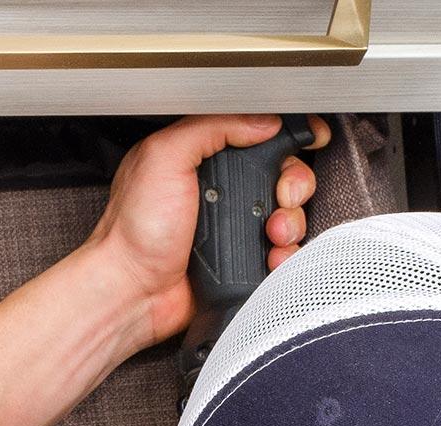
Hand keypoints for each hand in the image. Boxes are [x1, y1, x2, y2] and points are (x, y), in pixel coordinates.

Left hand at [82, 114, 329, 347]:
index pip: (256, 136)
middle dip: (295, 183)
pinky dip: (286, 255)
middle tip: (281, 196)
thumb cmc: (135, 228)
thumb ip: (212, 127)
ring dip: (292, 222)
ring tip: (272, 232)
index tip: (309, 138)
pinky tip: (272, 258)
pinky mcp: (242, 262)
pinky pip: (281, 254)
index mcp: (203, 160)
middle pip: (284, 175)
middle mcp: (221, 192)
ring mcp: (234, 229)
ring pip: (289, 216)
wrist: (131, 291)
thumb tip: (262, 120)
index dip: (286, 137)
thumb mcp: (165, 156)